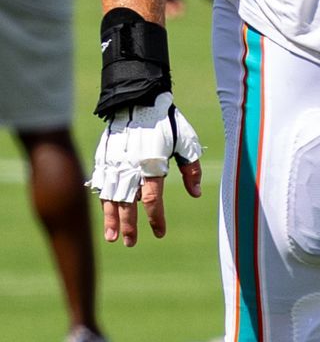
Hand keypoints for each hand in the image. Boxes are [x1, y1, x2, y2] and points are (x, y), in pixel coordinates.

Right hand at [90, 96, 202, 246]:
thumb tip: (195, 194)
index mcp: (152, 164)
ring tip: (111, 238)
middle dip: (129, 226)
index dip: (156, 218)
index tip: (159, 232)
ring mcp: (114, 163)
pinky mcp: (104, 158)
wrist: (137, 99)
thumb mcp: (186, 142)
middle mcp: (131, 167)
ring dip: (111, 219)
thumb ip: (191, 169)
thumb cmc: (166, 121)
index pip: (153, 199)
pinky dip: (102, 200)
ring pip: (111, 197)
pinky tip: (104, 212)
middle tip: (131, 243)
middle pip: (128, 204)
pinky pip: (102, 184)